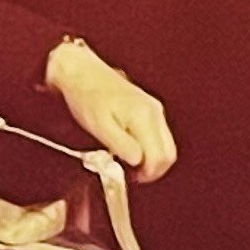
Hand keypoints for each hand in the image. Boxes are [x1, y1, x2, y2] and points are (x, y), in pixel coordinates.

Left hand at [43, 37, 177, 181]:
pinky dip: (149, 148)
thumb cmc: (85, 95)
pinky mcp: (149, 108)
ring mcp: (153, 109)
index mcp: (143, 116)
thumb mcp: (98, 125)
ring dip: (151, 159)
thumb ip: (121, 145)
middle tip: (132, 175)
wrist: (80, 71)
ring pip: (166, 145)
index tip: (132, 178)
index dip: (148, 173)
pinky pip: (158, 135)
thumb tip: (137, 161)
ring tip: (129, 163)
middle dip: (153, 169)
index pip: (160, 156)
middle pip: (169, 153)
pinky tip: (131, 149)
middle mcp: (154, 112)